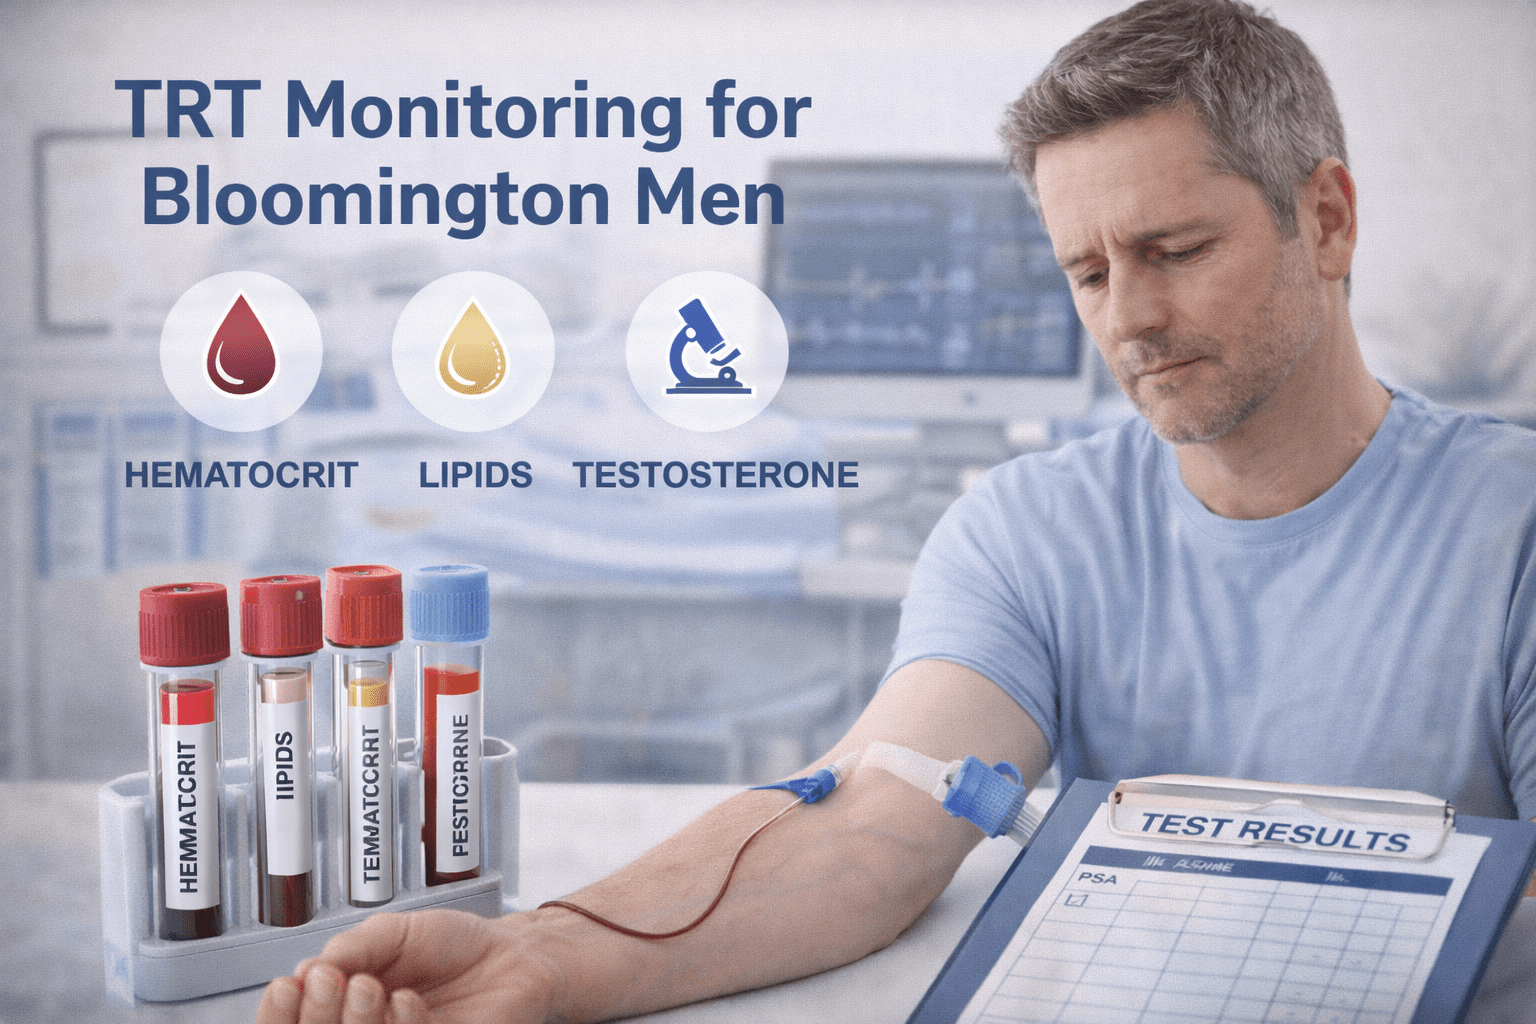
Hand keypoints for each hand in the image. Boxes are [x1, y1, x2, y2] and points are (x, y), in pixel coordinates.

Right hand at [255, 909, 558, 1023]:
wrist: (511, 954)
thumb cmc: (455, 944)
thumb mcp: (396, 931)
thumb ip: (354, 947)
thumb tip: (307, 969)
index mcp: (345, 1002)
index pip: (295, 1021)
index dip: (280, 1013)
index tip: (288, 985)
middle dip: (316, 1015)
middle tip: (330, 980)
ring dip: (354, 1022)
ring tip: (370, 985)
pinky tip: (408, 999)